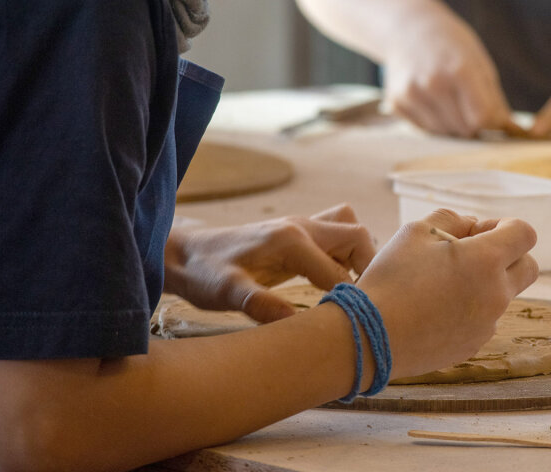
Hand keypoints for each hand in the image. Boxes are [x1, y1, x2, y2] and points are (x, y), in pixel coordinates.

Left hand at [164, 204, 375, 322]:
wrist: (182, 254)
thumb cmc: (202, 274)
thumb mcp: (225, 293)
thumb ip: (259, 305)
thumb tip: (294, 326)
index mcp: (290, 240)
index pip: (340, 270)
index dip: (350, 298)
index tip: (350, 324)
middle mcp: (301, 226)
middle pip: (358, 235)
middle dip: (368, 267)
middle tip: (361, 302)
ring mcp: (300, 225)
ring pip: (350, 229)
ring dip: (358, 256)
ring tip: (350, 290)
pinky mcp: (296, 232)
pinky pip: (336, 233)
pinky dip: (345, 253)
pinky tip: (332, 281)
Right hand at [355, 209, 537, 379]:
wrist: (369, 337)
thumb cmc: (391, 278)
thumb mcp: (415, 231)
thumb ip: (451, 220)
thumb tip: (472, 226)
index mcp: (486, 260)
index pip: (525, 234)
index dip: (505, 226)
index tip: (477, 232)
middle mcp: (496, 294)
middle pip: (528, 267)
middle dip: (508, 256)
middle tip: (471, 255)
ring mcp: (487, 324)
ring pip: (503, 295)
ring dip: (485, 283)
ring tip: (440, 284)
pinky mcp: (473, 345)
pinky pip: (483, 320)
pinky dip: (470, 309)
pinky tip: (433, 309)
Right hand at [383, 5, 513, 137]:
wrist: (408, 27)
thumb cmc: (451, 44)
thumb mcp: (480, 62)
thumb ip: (495, 99)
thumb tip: (511, 131)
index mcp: (459, 70)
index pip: (481, 118)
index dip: (490, 121)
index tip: (490, 114)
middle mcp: (432, 83)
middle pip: (464, 129)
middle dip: (472, 124)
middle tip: (468, 105)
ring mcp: (411, 94)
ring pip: (444, 133)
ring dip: (452, 125)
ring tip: (449, 100)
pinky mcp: (396, 102)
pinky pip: (424, 129)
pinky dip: (432, 122)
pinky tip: (431, 100)